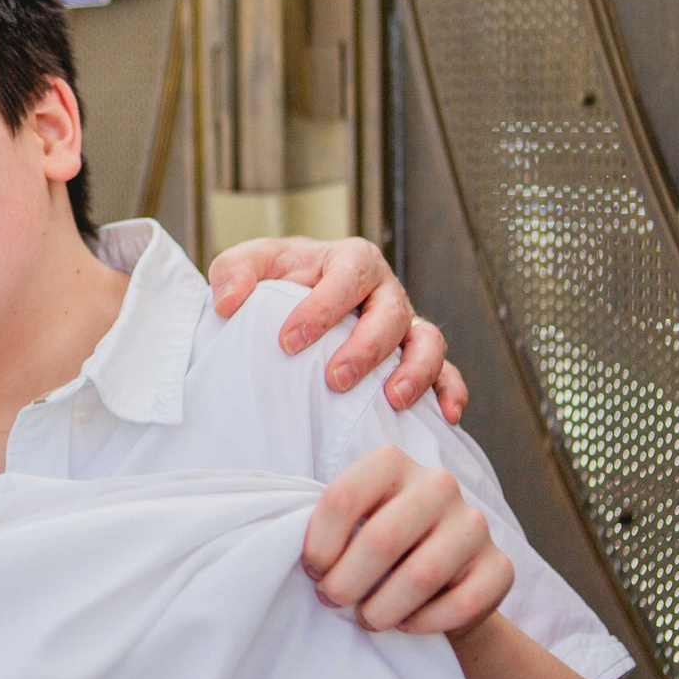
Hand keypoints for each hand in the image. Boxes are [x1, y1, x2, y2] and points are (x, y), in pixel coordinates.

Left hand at [206, 234, 468, 419]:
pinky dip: (451, 392)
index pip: (346, 277)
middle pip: (390, 313)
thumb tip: (228, 303)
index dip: (322, 309)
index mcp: (350, 261)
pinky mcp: (416, 358)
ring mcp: (406, 325)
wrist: (296, 302)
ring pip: (427, 342)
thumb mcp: (250, 265)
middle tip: (336, 379)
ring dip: (415, 371)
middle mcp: (384, 291)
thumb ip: (234, 272)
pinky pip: (446, 373)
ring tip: (393, 400)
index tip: (288, 341)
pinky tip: (445, 417)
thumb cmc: (277, 281)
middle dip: (366, 348)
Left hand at [301, 444, 511, 635]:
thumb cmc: (380, 549)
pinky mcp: (500, 565)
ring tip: (366, 619)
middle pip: (381, 539)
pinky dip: (425, 623)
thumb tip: (301, 557)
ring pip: (421, 575)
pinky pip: (461, 603)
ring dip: (382, 609)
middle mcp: (438, 484)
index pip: (343, 498)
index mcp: (392, 462)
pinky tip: (406, 624)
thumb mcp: (352, 524)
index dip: (319, 545)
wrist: (442, 581)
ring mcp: (474, 523)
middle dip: (346, 582)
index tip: (313, 571)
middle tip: (332, 601)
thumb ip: (331, 526)